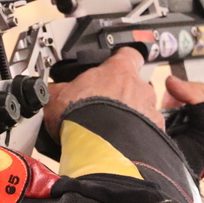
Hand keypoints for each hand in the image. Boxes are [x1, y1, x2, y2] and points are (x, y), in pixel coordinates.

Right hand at [44, 48, 162, 137]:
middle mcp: (139, 87)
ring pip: (144, 110)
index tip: (116, 66)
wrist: (97, 148)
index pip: (129, 54)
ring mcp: (150, 111)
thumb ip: (59, 89)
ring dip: (132, 118)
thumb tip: (48, 91)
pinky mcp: (155, 134)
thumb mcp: (57, 97)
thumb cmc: (81, 117)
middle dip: (123, 96)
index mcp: (118, 70)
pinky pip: (149, 133)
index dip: (122, 60)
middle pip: (136, 85)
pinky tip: (122, 144)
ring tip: (112, 130)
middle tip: (105, 108)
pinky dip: (138, 138)